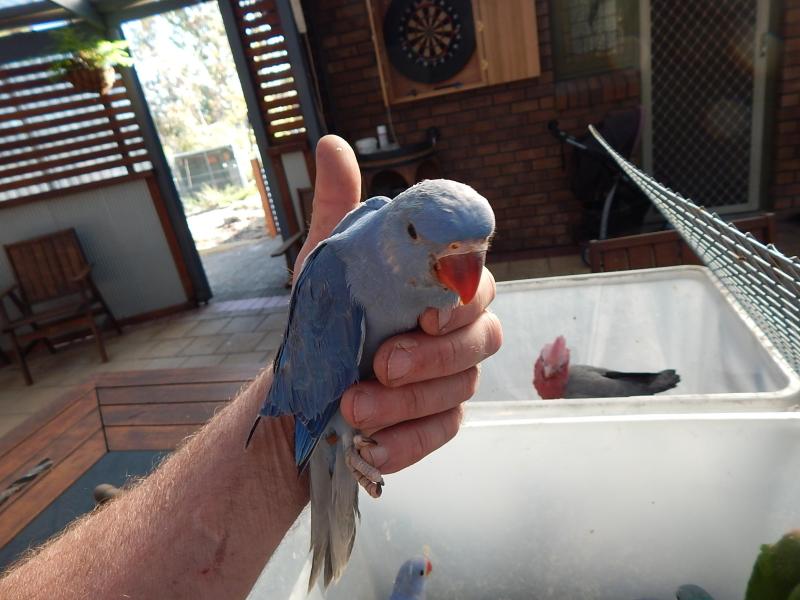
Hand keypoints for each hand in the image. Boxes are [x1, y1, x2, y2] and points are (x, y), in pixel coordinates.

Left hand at [298, 135, 502, 475]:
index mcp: (441, 286)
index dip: (464, 295)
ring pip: (462, 389)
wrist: (304, 385)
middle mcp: (458, 330)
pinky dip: (409, 443)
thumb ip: (342, 208)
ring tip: (355, 408)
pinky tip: (374, 446)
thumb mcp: (330, 263)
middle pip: (483, 338)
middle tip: (382, 363)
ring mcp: (454, 379)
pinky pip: (443, 433)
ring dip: (410, 403)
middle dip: (434, 356)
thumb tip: (332, 144)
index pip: (477, 281)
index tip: (425, 311)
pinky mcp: (439, 421)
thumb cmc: (330, 317)